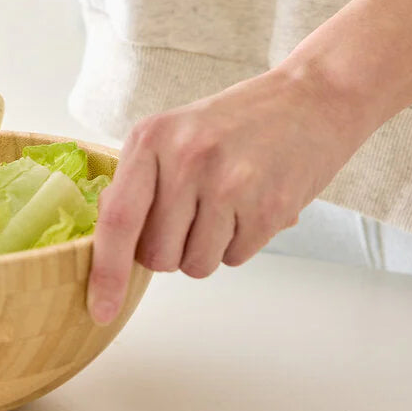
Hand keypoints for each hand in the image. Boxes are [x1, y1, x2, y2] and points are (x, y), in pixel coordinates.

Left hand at [86, 67, 374, 323]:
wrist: (310, 99)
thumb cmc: (236, 123)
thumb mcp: (174, 134)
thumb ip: (141, 183)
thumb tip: (110, 246)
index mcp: (151, 138)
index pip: (117, 218)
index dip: (106, 272)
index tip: (101, 310)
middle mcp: (187, 159)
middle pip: (157, 256)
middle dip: (171, 251)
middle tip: (195, 213)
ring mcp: (230, 183)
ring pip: (196, 265)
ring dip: (208, 250)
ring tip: (227, 205)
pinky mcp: (269, 207)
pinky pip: (236, 259)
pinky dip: (241, 243)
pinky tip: (252, 205)